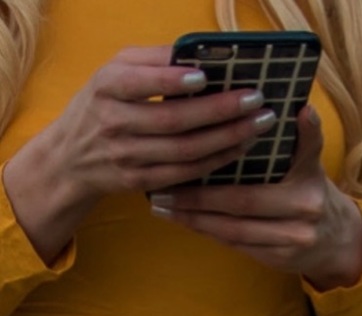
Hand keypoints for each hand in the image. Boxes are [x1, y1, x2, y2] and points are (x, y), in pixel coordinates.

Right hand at [3, 46, 276, 262]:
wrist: (69, 157)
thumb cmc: (102, 104)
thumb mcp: (114, 72)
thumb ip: (151, 61)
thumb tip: (197, 52)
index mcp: (106, 87)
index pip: (139, 83)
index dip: (172, 81)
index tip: (205, 76)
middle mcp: (114, 123)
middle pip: (173, 120)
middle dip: (219, 111)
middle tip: (255, 100)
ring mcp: (128, 157)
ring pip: (185, 151)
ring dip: (227, 138)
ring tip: (258, 124)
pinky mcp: (141, 182)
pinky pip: (187, 173)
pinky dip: (217, 160)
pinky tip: (241, 147)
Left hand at [147, 106, 361, 289]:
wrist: (337, 242)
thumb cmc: (310, 193)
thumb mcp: (311, 165)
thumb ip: (305, 140)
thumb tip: (302, 109)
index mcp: (308, 179)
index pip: (286, 159)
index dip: (263, 144)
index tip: (240, 130)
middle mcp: (304, 209)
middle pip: (243, 202)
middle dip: (199, 197)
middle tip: (164, 188)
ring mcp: (294, 238)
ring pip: (235, 229)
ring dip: (196, 218)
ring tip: (165, 207)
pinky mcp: (281, 258)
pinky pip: (238, 245)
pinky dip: (209, 233)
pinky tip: (186, 222)